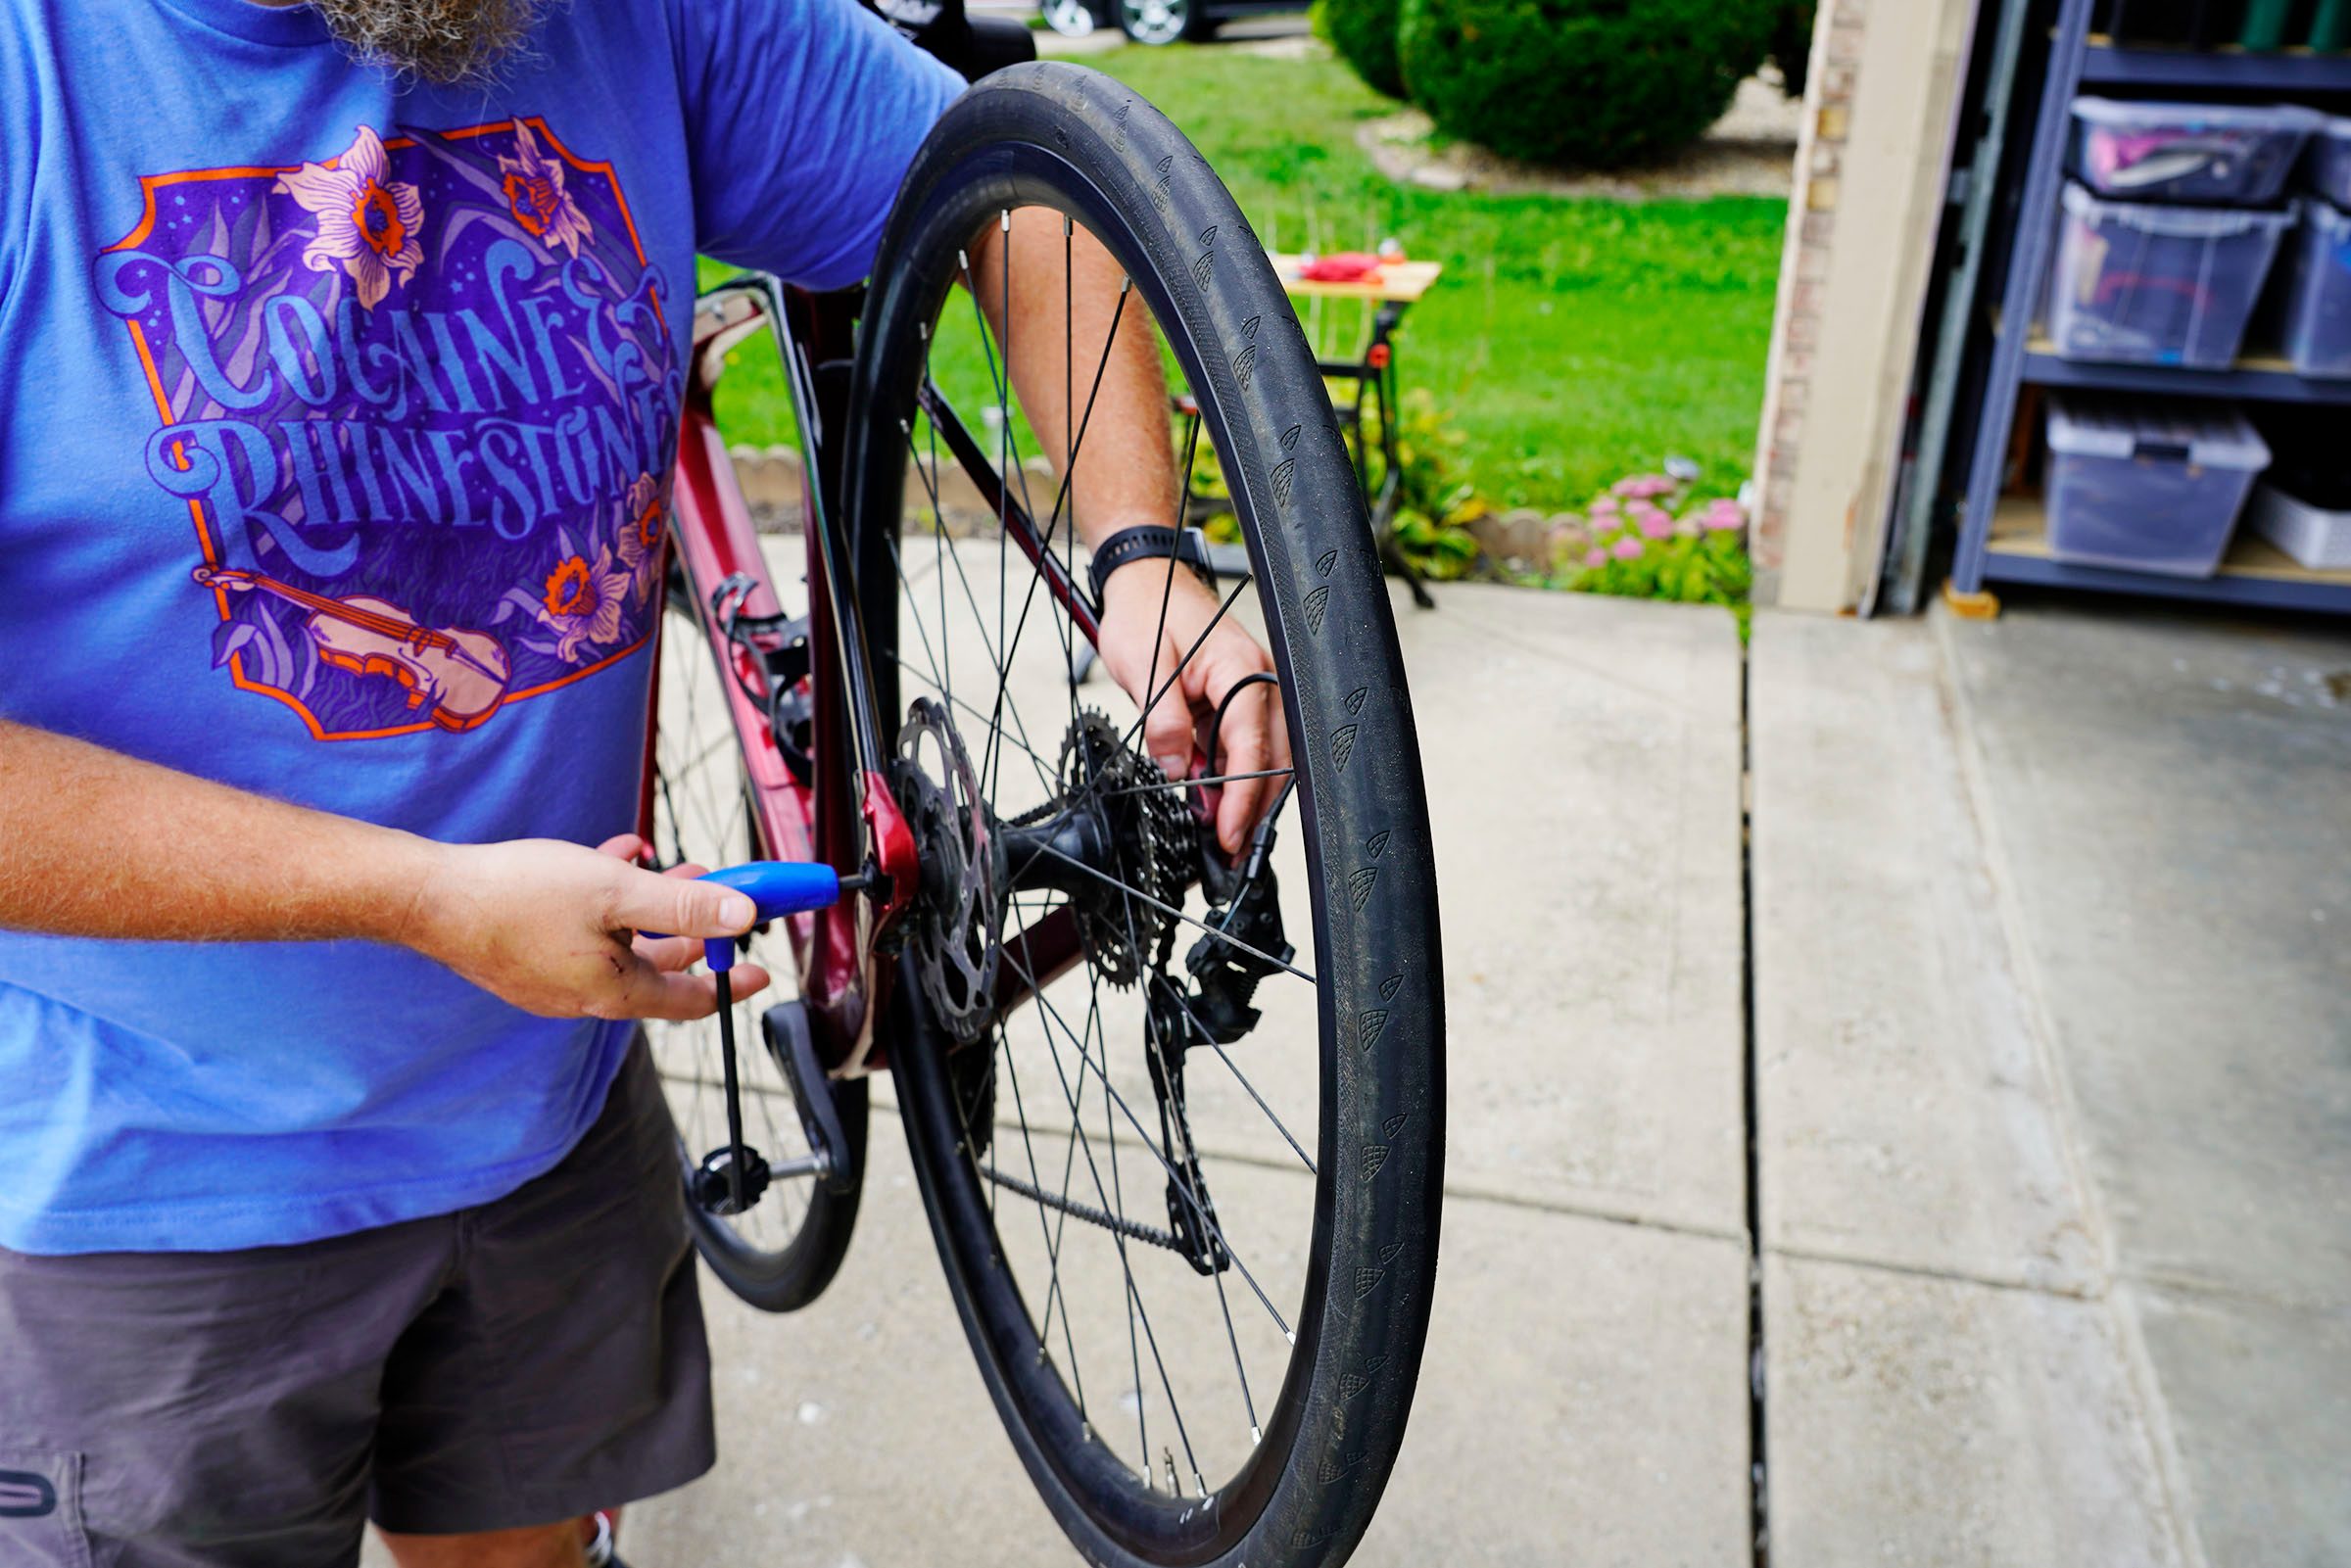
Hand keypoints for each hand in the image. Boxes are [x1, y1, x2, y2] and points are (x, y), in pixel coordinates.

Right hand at [400, 833, 771, 1020]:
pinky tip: (614, 856)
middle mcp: (583, 995)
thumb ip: (684, 906)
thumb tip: (744, 916)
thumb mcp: (617, 893)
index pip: (690, 1000)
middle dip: (692, 928)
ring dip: (649, 906)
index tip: (762, 973)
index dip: (732, 983)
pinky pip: (581, 932)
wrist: (428, 898)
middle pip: (656, 968)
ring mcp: (550, 979)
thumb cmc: (518, 896)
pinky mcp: (524, 957)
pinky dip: (605, 900)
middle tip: (718, 895)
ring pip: (618, 944)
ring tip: (667, 865)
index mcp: (612, 992)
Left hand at [1094, 560, 1291, 856]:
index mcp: (1241, 668)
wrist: (1145, 581)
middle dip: (1252, 810)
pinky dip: (1231, 781)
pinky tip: (1212, 808)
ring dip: (1244, 799)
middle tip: (1229, 852)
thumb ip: (1163, 721)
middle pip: (1271, 760)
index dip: (1241, 796)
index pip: (1252, 744)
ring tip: (1221, 839)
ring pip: (1263, 760)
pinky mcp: (1238, 703)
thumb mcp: (1144, 666)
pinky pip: (1243, 750)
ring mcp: (1253, 693)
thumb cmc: (1147, 611)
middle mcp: (1259, 681)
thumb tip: (1179, 771)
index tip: (1226, 833)